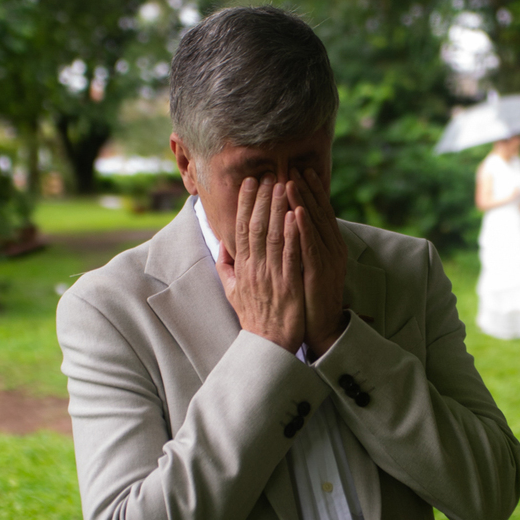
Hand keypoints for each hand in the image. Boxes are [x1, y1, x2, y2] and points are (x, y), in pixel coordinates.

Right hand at [216, 175, 304, 352]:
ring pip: (273, 236)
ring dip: (278, 209)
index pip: (241, 229)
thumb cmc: (253, 317)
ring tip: (283, 185)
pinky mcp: (289, 286)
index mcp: (241, 268)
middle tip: (269, 175)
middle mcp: (253, 269)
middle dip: (262, 199)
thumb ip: (226, 266)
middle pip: (256, 227)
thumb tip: (222, 244)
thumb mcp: (232, 290)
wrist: (268, 345)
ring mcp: (271, 277)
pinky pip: (290, 256)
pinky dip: (292, 234)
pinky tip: (296, 215)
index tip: (250, 183)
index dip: (245, 204)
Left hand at [288, 167, 347, 356]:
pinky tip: (296, 211)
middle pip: (317, 213)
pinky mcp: (320, 273)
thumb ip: (294, 249)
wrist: (321, 327)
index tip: (296, 172)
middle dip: (305, 190)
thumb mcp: (302, 269)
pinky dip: (304, 227)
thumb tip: (285, 229)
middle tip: (293, 167)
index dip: (308, 192)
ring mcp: (327, 260)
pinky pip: (311, 246)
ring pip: (314, 225)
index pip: (316, 214)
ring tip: (292, 181)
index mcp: (326, 247)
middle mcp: (331, 250)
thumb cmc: (308, 300)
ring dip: (303, 201)